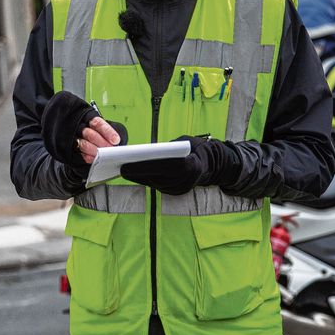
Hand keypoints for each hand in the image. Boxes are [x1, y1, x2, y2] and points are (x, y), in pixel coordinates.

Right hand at [41, 91, 120, 168]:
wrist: (76, 138)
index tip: (116, 140)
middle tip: (110, 149)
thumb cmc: (94, 132)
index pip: (97, 122)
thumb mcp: (102, 128)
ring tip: (103, 155)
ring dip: (95, 151)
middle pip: (90, 134)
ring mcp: (72, 136)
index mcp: (87, 116)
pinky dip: (87, 157)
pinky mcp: (68, 147)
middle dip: (102, 143)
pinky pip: (77, 153)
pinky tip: (94, 158)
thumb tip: (117, 141)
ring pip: (83, 144)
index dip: (107, 132)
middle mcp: (78, 125)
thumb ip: (108, 132)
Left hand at [120, 136, 237, 195]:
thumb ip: (167, 149)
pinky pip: (160, 187)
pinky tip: (136, 175)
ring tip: (125, 171)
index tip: (126, 165)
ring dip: (140, 178)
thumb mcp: (184, 142)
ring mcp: (183, 189)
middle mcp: (187, 180)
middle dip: (137, 173)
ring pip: (156, 184)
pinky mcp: (179, 192)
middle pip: (156, 178)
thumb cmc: (196, 148)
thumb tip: (145, 153)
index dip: (142, 167)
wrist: (214, 164)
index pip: (162, 167)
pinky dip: (147, 181)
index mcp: (191, 165)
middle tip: (120, 168)